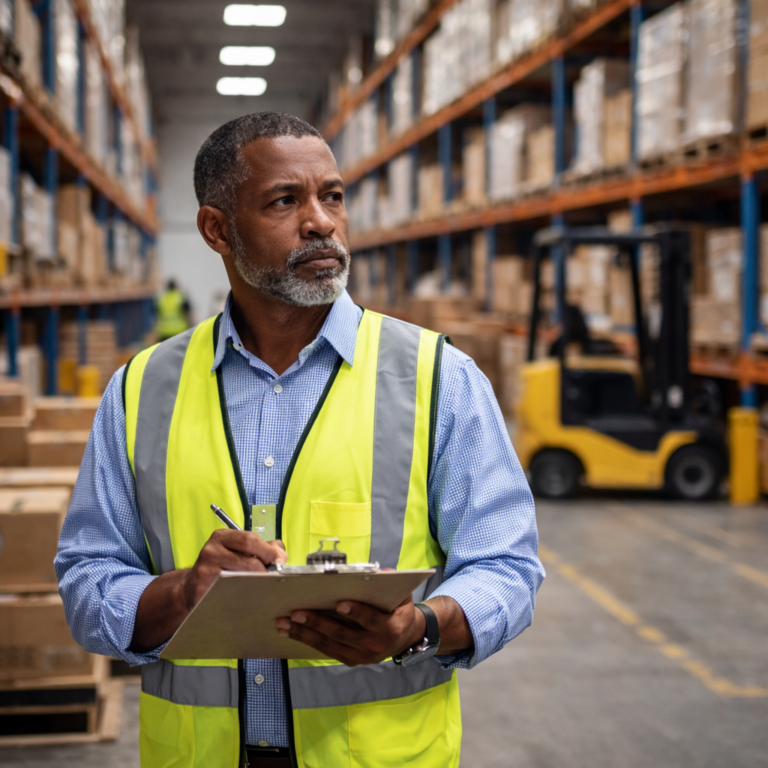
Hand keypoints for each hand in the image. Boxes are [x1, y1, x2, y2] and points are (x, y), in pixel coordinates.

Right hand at [183, 530, 286, 610]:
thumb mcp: (239, 552)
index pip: (250, 539)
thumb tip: (281, 554)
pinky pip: (231, 590)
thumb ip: (263, 549)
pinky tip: (250, 595)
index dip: (269, 551)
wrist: (192, 589)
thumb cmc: (222, 569)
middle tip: (274, 575)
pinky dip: (245, 592)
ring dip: (258, 580)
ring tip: (264, 585)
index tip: (280, 561)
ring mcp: (206, 567)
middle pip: (248, 554)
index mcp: (222, 536)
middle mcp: (212, 548)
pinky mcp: (203, 586)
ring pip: (242, 573)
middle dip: (266, 565)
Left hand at [276, 595, 426, 665]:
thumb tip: (378, 572)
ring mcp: (360, 657)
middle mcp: (374, 646)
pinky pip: (326, 651)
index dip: (356, 612)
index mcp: (389, 628)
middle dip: (317, 623)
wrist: (405, 637)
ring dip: (304, 634)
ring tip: (284, 624)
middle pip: (342, 634)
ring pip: (329, 645)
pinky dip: (307, 641)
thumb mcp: (402, 594)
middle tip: (296, 613)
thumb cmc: (399, 609)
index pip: (371, 620)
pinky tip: (291, 632)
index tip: (340, 603)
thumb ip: (390, 584)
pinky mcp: (350, 660)